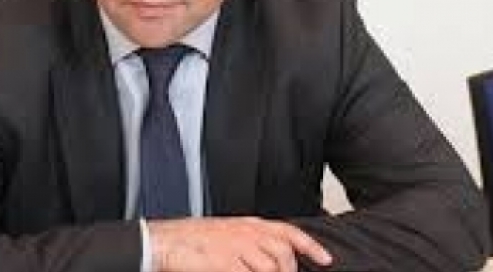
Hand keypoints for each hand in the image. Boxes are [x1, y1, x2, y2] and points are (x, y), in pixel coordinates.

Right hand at [148, 216, 332, 271]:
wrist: (166, 241)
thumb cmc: (195, 240)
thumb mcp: (229, 233)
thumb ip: (252, 242)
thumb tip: (272, 260)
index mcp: (249, 225)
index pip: (289, 232)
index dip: (310, 246)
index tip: (326, 259)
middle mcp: (247, 233)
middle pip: (283, 254)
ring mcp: (237, 248)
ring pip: (270, 269)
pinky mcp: (226, 263)